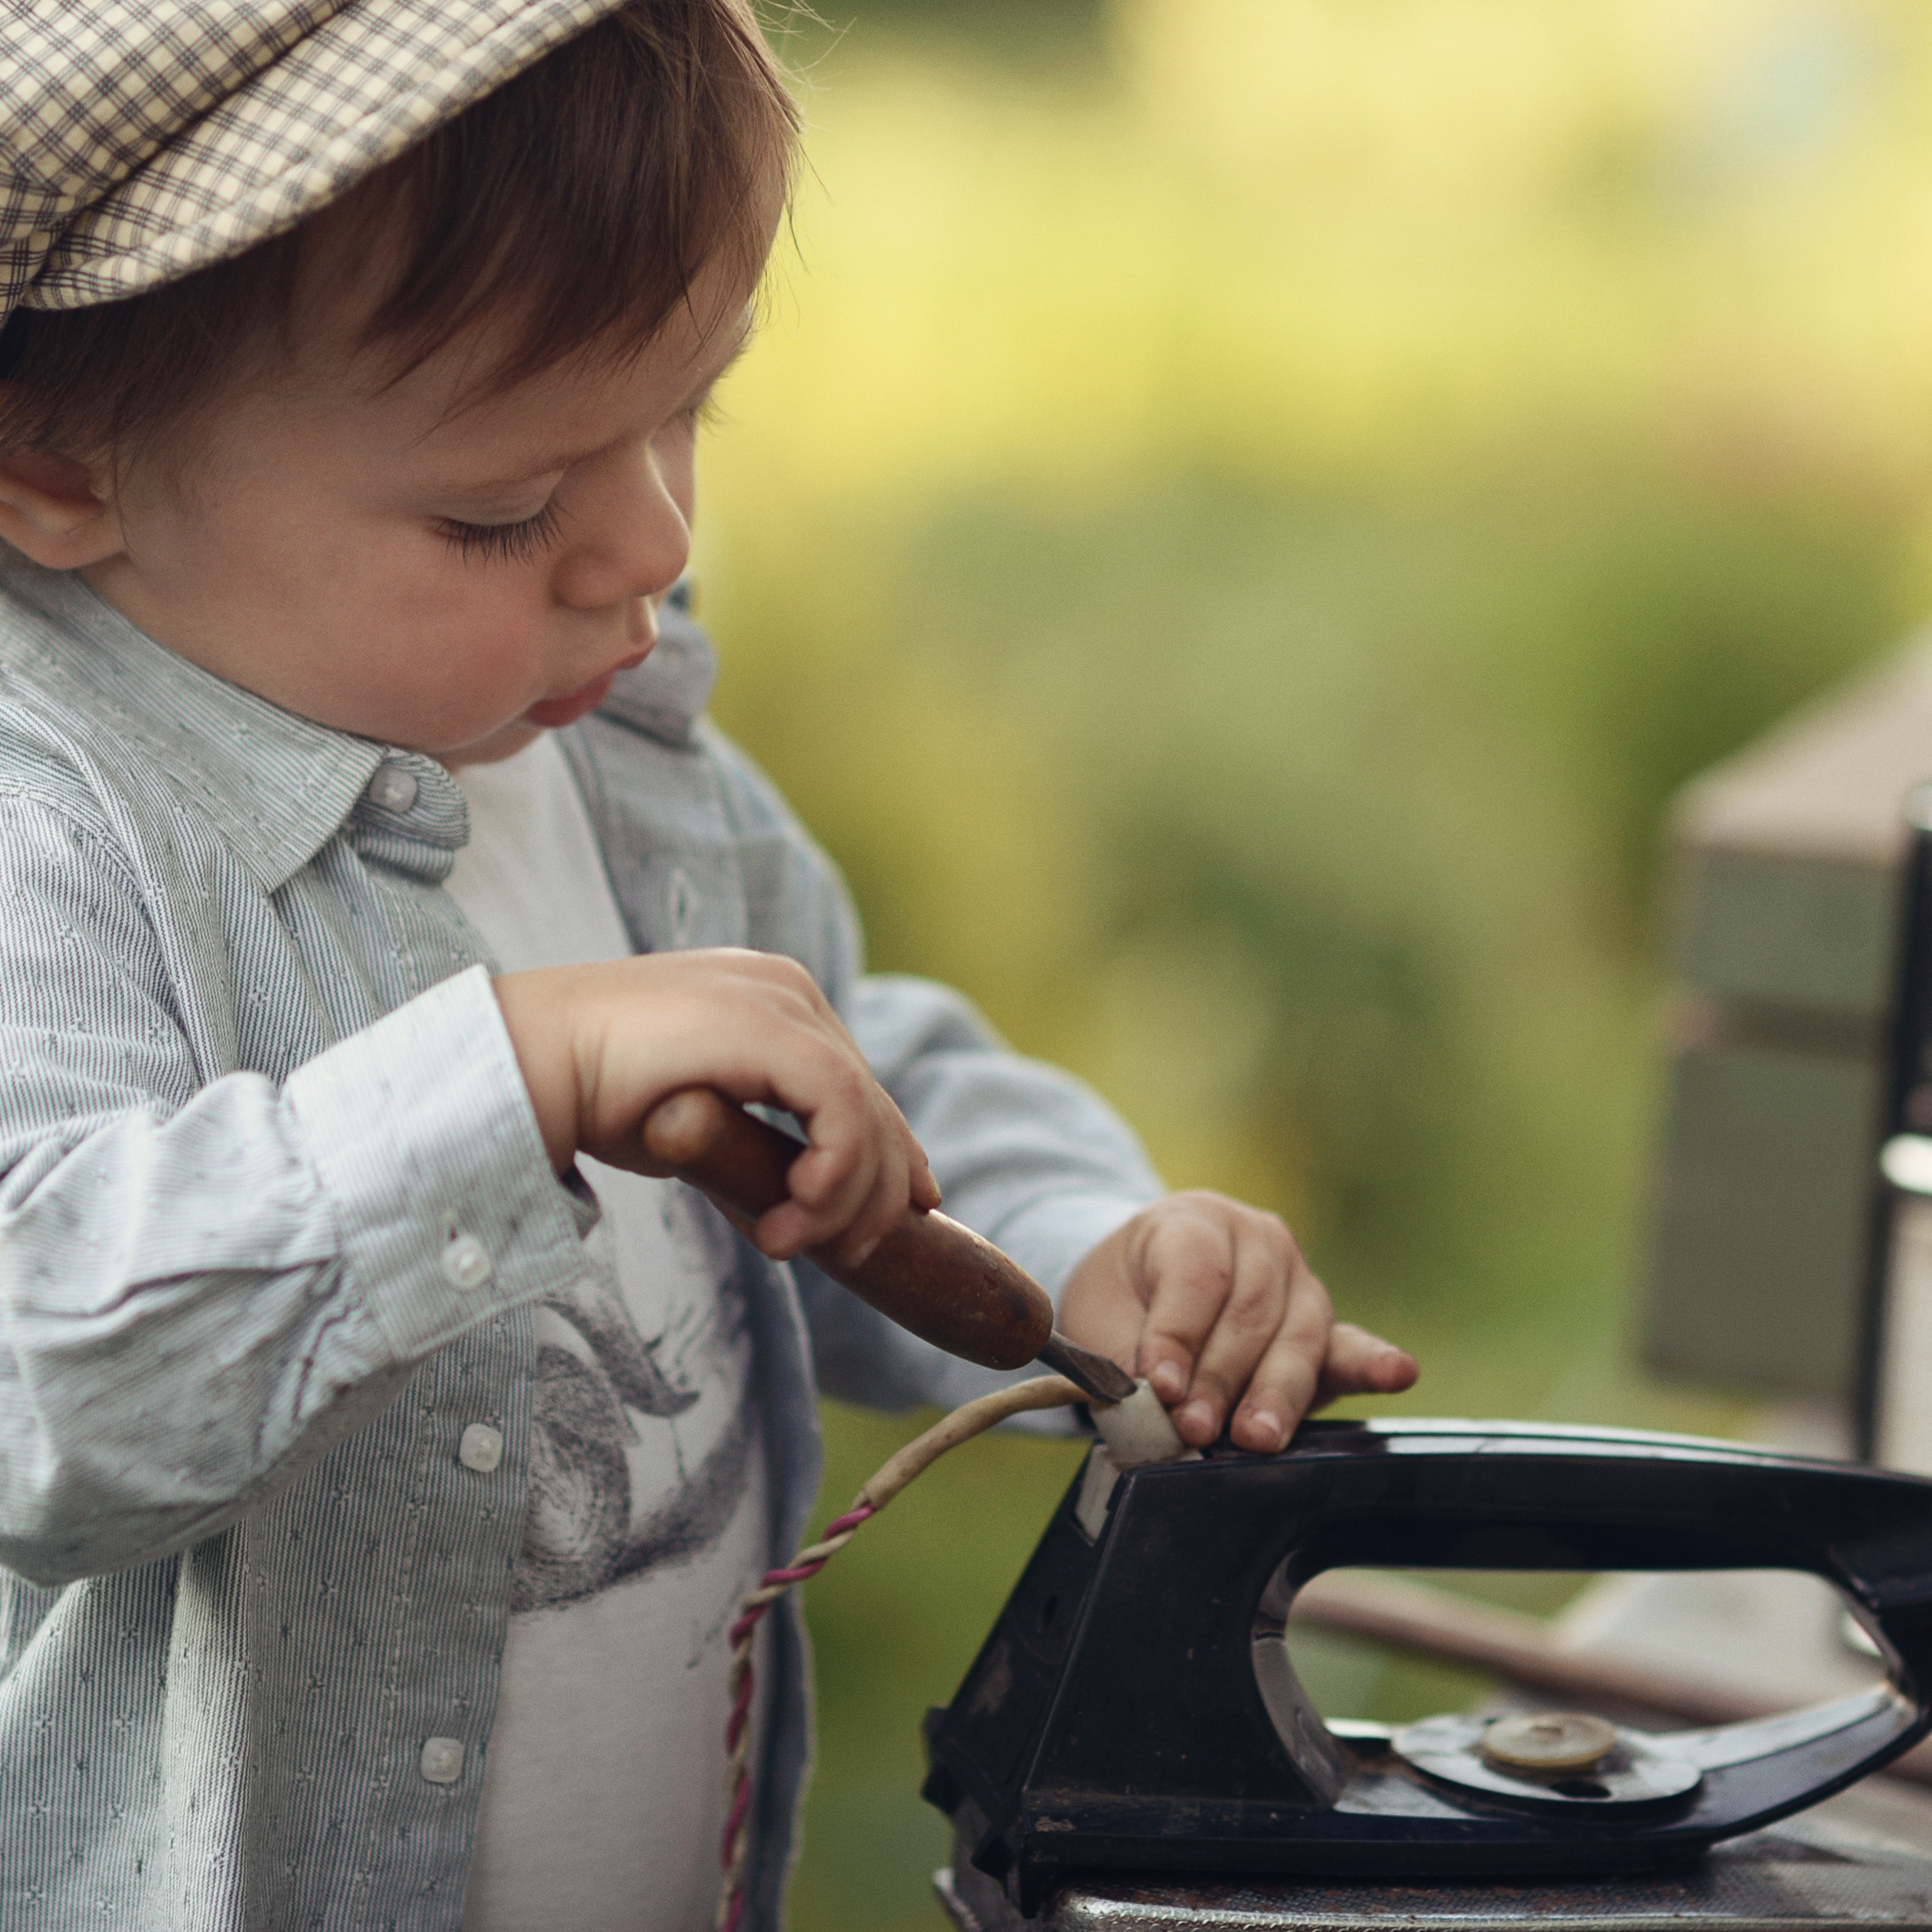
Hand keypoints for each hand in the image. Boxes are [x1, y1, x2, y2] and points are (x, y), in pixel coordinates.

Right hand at [492, 948, 938, 1264]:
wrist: (532, 1063)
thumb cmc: (594, 1094)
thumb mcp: (697, 1121)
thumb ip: (750, 1141)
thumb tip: (793, 1199)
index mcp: (772, 998)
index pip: (857, 1083)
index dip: (891, 1150)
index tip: (909, 1210)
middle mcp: (786, 988)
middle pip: (870, 1098)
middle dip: (876, 1186)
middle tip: (852, 1253)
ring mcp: (780, 1000)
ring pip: (863, 1110)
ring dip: (844, 1195)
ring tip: (789, 1242)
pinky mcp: (768, 1025)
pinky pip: (838, 1107)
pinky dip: (833, 1170)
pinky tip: (795, 1211)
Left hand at [1056, 1191, 1416, 1451]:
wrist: (1144, 1284)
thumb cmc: (1120, 1296)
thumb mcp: (1099, 1313)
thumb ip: (1121, 1357)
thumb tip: (1150, 1408)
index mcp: (1195, 1220)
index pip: (1196, 1276)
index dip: (1178, 1334)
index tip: (1159, 1386)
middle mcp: (1258, 1240)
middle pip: (1249, 1311)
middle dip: (1221, 1378)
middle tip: (1195, 1428)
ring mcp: (1299, 1281)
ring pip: (1295, 1338)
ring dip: (1275, 1393)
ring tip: (1257, 1437)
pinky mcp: (1322, 1329)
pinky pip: (1347, 1349)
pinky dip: (1371, 1365)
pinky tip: (1397, 1373)